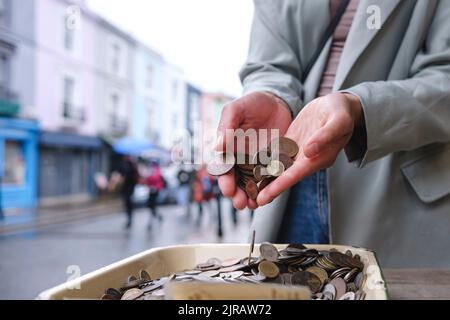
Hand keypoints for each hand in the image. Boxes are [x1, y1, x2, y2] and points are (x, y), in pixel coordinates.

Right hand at [216, 91, 292, 209]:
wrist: (276, 101)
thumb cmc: (252, 103)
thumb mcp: (236, 109)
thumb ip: (227, 126)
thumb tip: (217, 147)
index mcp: (228, 147)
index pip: (223, 167)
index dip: (224, 180)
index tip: (228, 190)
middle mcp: (241, 157)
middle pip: (236, 180)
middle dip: (237, 194)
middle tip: (240, 204)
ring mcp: (258, 161)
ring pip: (252, 183)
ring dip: (251, 195)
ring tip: (253, 206)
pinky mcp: (274, 161)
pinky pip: (270, 177)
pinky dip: (269, 187)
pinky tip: (269, 196)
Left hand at [257, 92, 362, 205]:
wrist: (338, 105)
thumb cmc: (341, 112)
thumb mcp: (338, 121)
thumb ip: (325, 136)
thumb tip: (309, 151)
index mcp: (319, 157)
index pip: (296, 174)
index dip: (280, 185)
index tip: (266, 197)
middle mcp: (307, 159)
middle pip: (285, 176)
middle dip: (270, 188)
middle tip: (253, 200)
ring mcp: (298, 152)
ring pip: (279, 168)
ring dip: (265, 178)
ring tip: (248, 188)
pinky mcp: (291, 143)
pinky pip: (277, 154)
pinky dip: (265, 161)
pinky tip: (250, 167)